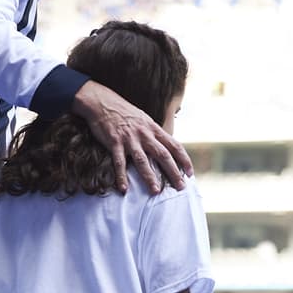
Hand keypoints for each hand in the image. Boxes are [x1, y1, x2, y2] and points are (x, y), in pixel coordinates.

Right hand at [72, 80, 192, 193]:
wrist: (102, 102)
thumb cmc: (124, 111)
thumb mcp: (144, 119)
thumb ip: (153, 133)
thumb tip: (164, 147)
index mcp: (153, 128)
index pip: (174, 145)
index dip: (184, 160)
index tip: (190, 173)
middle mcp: (144, 134)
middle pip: (163, 155)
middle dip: (173, 172)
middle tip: (180, 187)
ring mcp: (129, 139)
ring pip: (143, 160)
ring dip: (150, 176)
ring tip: (156, 191)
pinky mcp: (114, 142)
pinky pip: (119, 162)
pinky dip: (121, 176)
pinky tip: (124, 188)